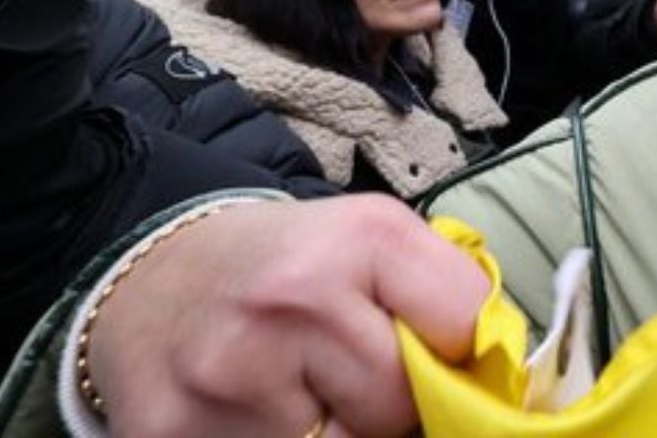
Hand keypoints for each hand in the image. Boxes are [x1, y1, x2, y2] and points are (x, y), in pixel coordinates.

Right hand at [88, 196, 487, 436]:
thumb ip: (440, 299)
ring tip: (305, 397)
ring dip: (338, 435)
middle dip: (392, 405)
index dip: (460, 355)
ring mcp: (229, 374)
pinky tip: (263, 420)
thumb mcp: (372, 244)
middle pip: (399, 404)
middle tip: (354, 378)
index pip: (465, 326)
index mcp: (361, 238)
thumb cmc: (287, 267)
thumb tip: (501, 381)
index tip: (443, 359)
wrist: (154, 275)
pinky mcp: (174, 432)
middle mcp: (293, 299)